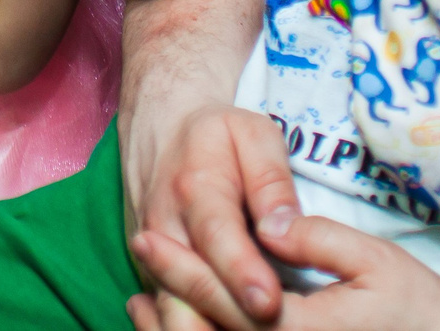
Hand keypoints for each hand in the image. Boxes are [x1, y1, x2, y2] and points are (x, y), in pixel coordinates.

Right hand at [123, 103, 299, 329]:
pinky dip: (195, 327)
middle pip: (188, 287)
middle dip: (226, 316)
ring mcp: (155, 256)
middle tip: (271, 327)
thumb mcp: (253, 134)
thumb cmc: (217, 134)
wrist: (160, 129)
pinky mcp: (155, 275)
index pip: (217, 238)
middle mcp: (165, 227)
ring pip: (172, 310)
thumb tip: (283, 231)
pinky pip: (170, 314)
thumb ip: (272, 181)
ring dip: (206, 327)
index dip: (242, 274)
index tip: (269, 302)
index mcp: (195, 186)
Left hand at [135, 215, 439, 330]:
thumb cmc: (424, 309)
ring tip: (142, 302)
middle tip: (138, 259)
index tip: (147, 237)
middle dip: (166, 303)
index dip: (181, 267)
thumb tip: (268, 224)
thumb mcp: (377, 261)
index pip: (225, 300)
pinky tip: (187, 326)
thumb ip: (317, 240)